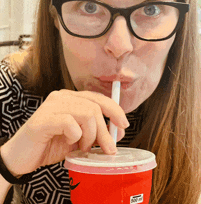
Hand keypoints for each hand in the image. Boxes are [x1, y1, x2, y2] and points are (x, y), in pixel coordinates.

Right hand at [0, 90, 128, 176]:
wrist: (23, 157)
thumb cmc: (51, 145)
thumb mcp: (79, 137)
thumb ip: (95, 131)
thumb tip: (117, 132)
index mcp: (71, 98)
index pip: (98, 98)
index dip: (115, 110)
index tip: (123, 126)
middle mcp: (62, 97)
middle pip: (95, 106)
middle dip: (106, 131)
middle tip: (107, 148)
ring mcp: (52, 105)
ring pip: (87, 113)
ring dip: (90, 136)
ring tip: (83, 147)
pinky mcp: (43, 118)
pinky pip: (70, 123)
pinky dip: (75, 136)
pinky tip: (68, 142)